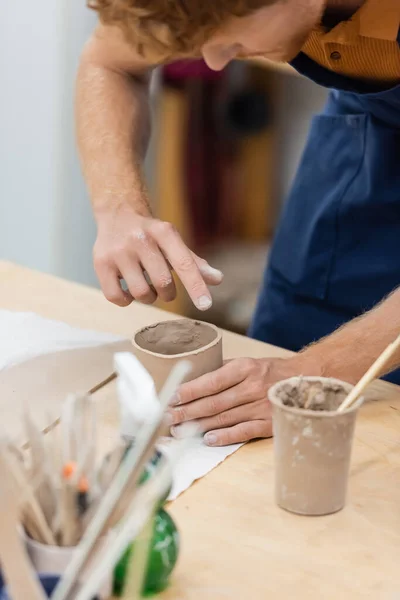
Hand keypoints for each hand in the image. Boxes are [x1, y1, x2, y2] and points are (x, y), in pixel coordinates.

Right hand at [93, 203, 222, 307]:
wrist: (118, 214)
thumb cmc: (152, 235)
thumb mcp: (174, 243)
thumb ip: (194, 263)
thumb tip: (217, 280)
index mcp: (164, 232)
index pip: (184, 263)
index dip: (196, 286)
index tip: (206, 305)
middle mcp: (141, 239)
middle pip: (162, 282)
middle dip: (168, 293)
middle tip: (164, 288)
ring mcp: (118, 251)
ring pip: (141, 293)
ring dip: (149, 298)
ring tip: (146, 287)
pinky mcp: (100, 263)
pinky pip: (116, 297)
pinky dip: (126, 301)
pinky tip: (128, 290)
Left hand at [168, 355, 320, 445]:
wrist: (308, 380)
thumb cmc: (272, 371)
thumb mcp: (250, 362)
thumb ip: (224, 371)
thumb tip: (194, 381)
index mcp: (245, 368)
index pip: (212, 381)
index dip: (190, 391)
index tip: (172, 397)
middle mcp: (253, 387)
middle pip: (214, 402)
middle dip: (187, 411)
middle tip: (167, 418)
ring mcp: (262, 407)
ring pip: (224, 418)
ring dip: (199, 426)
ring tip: (179, 431)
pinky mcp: (269, 423)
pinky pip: (243, 431)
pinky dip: (225, 436)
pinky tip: (208, 439)